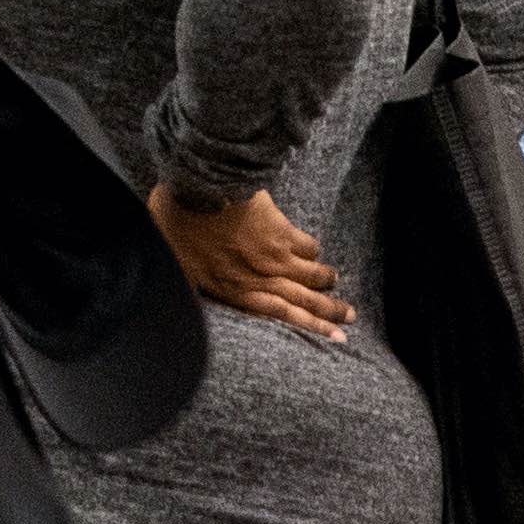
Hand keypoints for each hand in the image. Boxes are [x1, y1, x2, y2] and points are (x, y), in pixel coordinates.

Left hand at [152, 181, 352, 341]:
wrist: (196, 185)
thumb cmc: (177, 222)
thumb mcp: (174, 263)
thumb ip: (187, 282)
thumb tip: (182, 298)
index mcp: (233, 290)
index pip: (279, 316)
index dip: (308, 328)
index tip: (331, 338)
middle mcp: (259, 278)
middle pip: (302, 301)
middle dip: (328, 313)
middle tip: (349, 320)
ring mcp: (273, 255)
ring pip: (311, 276)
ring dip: (327, 282)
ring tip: (335, 284)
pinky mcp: (281, 230)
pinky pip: (308, 246)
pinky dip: (312, 251)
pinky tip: (314, 251)